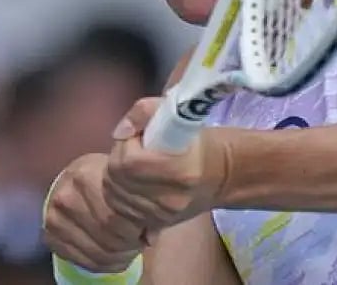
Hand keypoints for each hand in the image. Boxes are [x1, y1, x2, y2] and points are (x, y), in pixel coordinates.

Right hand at [41, 152, 145, 273]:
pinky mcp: (50, 236)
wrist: (78, 175)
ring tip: (129, 250)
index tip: (145, 230)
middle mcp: (66, 198)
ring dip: (117, 258)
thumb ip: (140, 203)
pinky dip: (102, 265)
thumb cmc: (108, 177)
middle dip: (128, 245)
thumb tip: (150, 237)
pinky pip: (81, 261)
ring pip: (95, 253)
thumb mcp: (125, 180)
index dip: (137, 230)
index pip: (116, 217)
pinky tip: (114, 258)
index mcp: (85, 177)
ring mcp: (54, 219)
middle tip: (139, 242)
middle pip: (106, 238)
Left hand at [103, 97, 229, 231]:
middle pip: (117, 179)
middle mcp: (171, 198)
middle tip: (133, 151)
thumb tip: (120, 132)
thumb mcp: (178, 113)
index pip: (129, 162)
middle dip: (118, 160)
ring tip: (134, 167)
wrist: (222, 175)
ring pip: (114, 196)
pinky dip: (120, 196)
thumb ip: (144, 111)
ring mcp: (163, 215)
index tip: (138, 137)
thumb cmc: (199, 141)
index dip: (126, 146)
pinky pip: (121, 211)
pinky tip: (132, 186)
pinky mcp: (156, 224)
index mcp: (180, 170)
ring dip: (116, 179)